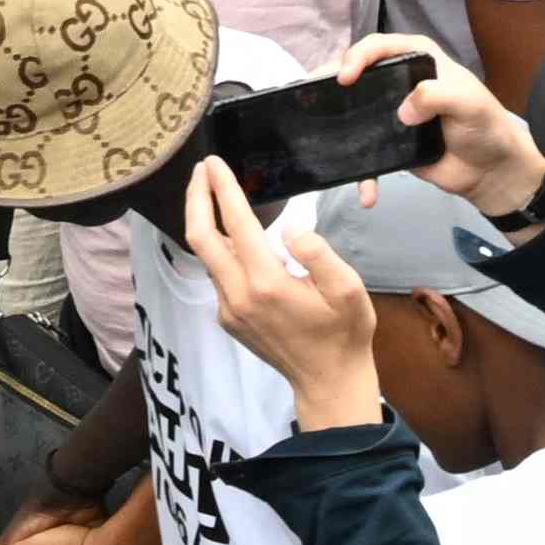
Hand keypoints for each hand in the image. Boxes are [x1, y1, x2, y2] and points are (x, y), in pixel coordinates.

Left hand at [181, 165, 380, 410]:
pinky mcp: (228, 320)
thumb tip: (289, 228)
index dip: (223, 188)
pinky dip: (220, 249)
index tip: (215, 162)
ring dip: (205, 222)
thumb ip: (319, 253)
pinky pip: (217, 275)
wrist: (330, 382)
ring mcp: (228, 310)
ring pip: (206, 257)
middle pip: (199, 236)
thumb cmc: (344, 333)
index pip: (235, 223)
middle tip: (202, 169)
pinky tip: (235, 238)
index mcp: (266, 283)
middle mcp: (238, 295)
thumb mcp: (348, 289)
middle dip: (197, 197)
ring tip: (215, 195)